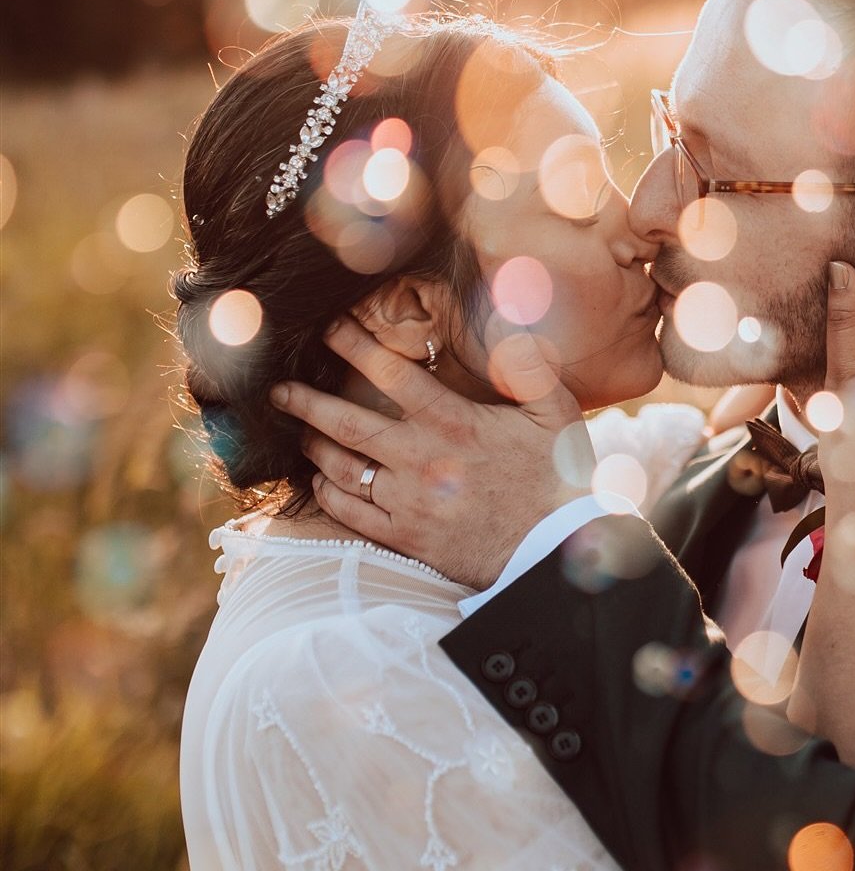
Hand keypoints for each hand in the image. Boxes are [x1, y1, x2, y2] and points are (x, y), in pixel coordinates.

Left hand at [268, 317, 594, 587]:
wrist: (555, 549)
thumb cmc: (557, 478)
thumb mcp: (557, 413)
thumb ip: (528, 365)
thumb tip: (508, 321)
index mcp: (453, 423)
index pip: (390, 374)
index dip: (353, 345)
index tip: (328, 328)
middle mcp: (421, 459)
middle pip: (346, 424)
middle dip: (306, 401)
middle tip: (279, 388)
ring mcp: (409, 501)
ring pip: (341, 469)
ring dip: (312, 446)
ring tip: (298, 432)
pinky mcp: (406, 537)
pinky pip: (350, 514)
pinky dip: (328, 494)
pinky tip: (321, 481)